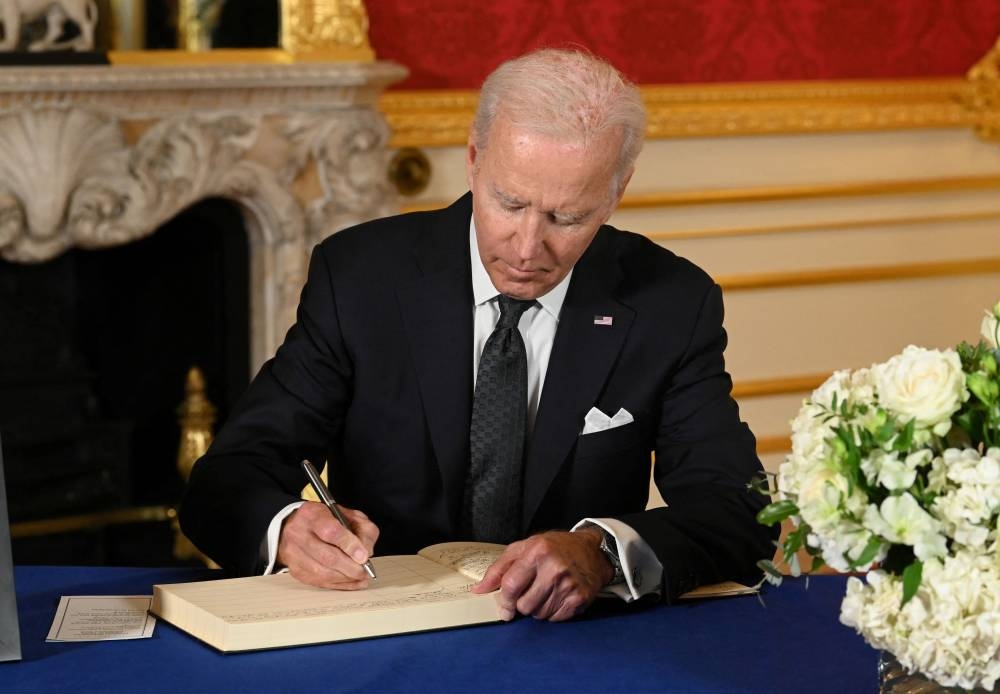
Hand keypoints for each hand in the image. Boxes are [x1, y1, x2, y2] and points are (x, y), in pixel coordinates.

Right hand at [276, 501, 378, 589]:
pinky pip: (318, 582)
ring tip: (360, 577)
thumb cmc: (326, 520)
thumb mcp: (348, 515)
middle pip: (327, 556)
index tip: (363, 556)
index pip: (331, 532)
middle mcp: (298, 533)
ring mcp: (293, 553)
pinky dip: (338, 585)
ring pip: (322, 573)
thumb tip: (366, 552)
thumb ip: (362, 529)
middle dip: (350, 567)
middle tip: (364, 571)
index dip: (349, 546)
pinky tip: (350, 582)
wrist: (297, 525)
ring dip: (345, 578)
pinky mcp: (294, 569)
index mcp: (312, 514)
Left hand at [471, 528, 612, 621]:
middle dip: (522, 603)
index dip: (504, 601)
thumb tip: (480, 589)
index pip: (511, 586)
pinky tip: (557, 597)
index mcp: (538, 551)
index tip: (504, 607)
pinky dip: (552, 612)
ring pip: (539, 614)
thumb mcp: (524, 548)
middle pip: (524, 605)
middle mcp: (555, 568)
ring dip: (538, 608)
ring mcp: (569, 585)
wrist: (591, 552)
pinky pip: (555, 619)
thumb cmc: (555, 548)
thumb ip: (499, 568)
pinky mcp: (579, 599)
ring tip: (546, 591)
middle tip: (531, 591)